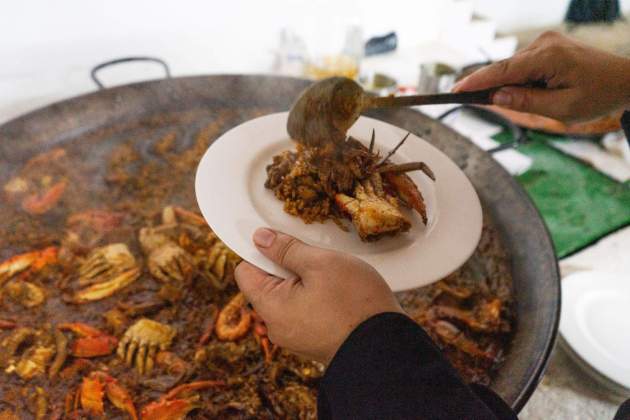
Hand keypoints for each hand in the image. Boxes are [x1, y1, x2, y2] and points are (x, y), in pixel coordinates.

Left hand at [234, 228, 402, 364]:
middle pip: (268, 284)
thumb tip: (260, 238)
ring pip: (289, 296)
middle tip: (316, 258)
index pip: (245, 272)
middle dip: (288, 266)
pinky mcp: (314, 341)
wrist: (387, 348)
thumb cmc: (354, 303)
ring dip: (305, 281)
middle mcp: (277, 326)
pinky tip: (339, 293)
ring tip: (332, 277)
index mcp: (271, 307)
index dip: (260, 251)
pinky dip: (316, 297)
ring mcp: (296, 337)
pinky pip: (305, 310)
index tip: (282, 241)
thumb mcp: (321, 263)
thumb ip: (286, 250)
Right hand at [453, 31, 629, 122]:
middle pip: (504, 69)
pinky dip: (520, 80)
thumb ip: (526, 102)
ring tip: (538, 102)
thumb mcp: (562, 109)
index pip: (502, 71)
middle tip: (470, 101)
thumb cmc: (598, 95)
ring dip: (512, 86)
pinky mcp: (547, 47)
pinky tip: (535, 92)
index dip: (476, 82)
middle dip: (490, 87)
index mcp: (549, 58)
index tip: (454, 90)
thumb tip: (496, 96)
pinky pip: (523, 66)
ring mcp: (545, 43)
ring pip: (513, 68)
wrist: (624, 79)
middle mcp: (544, 44)